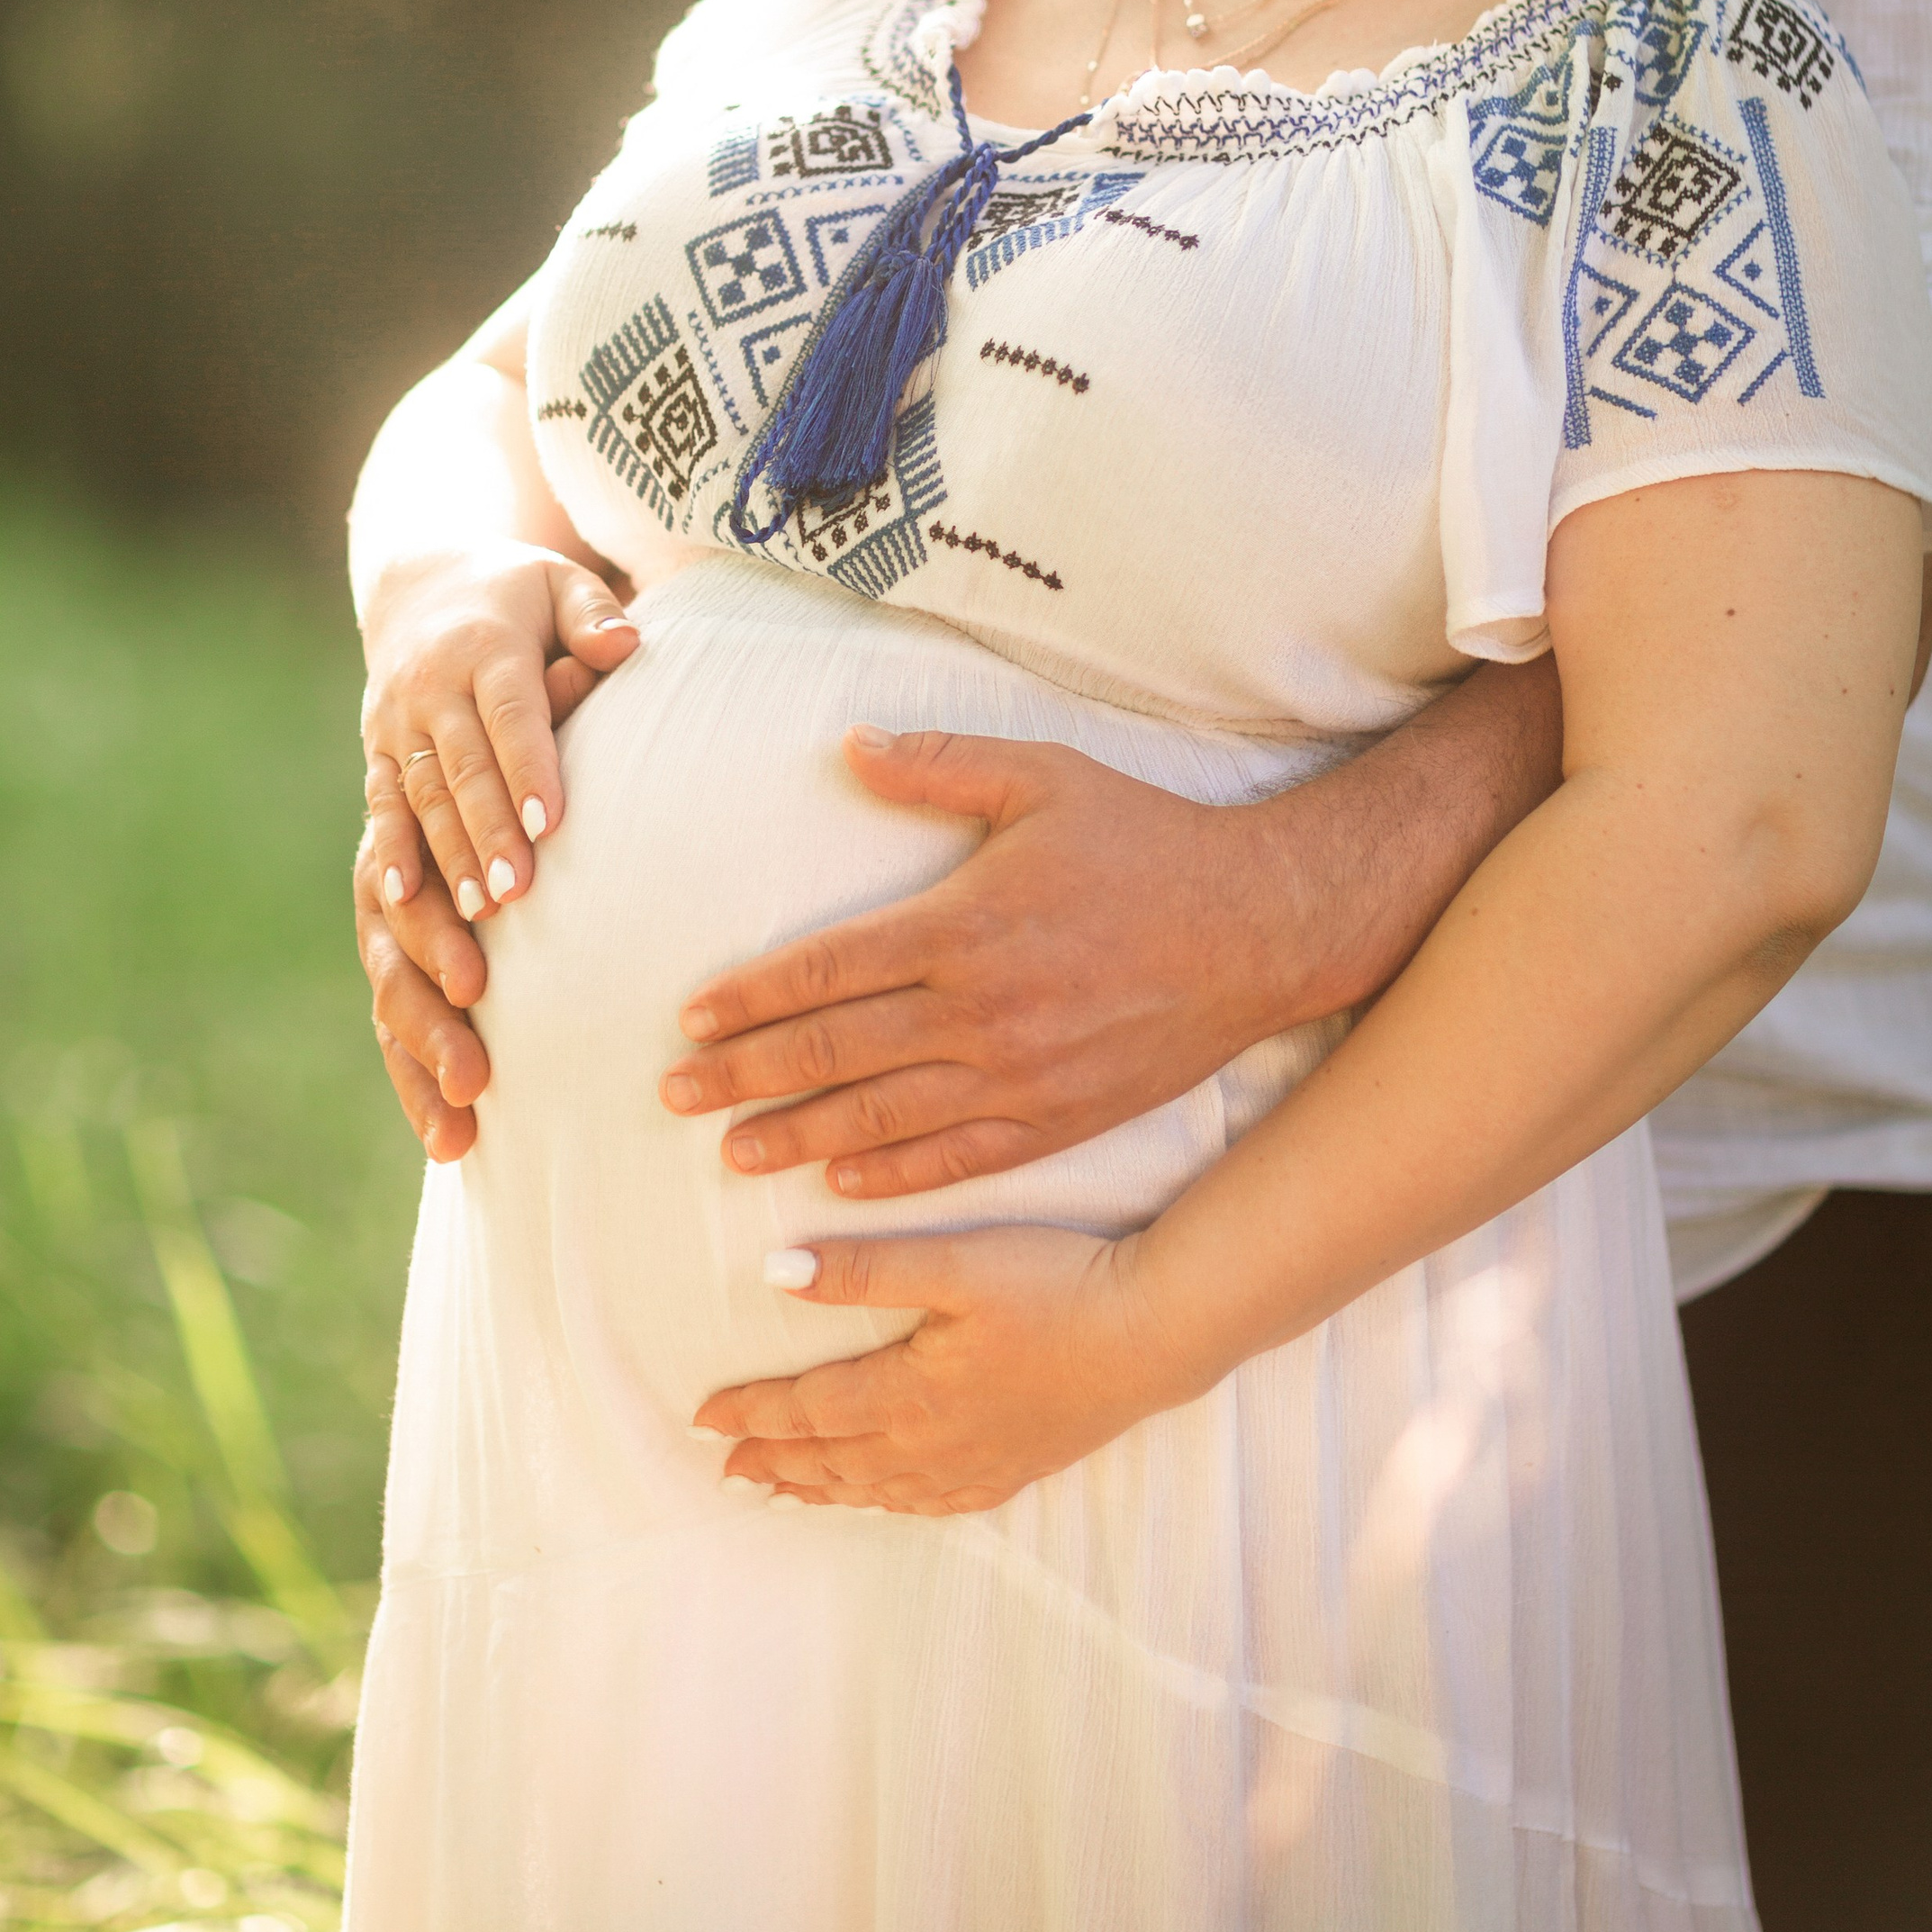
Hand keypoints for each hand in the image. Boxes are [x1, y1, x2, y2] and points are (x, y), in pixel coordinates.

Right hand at [357, 541, 636, 1153]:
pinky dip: (397, 997)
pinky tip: (426, 1079)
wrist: (421, 591)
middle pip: (436, 813)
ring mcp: (386, 788)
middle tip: (501, 950)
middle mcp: (413, 728)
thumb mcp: (555, 583)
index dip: (517, 778)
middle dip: (464, 882)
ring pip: (390, 889)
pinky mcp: (378, 836)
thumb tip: (628, 643)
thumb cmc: (516, 597)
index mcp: (468, 664)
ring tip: (467, 1039)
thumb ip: (592, 614)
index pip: (496, 722)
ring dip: (422, 963)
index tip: (549, 838)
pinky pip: (375, 924)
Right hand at [359, 540, 636, 923]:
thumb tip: (626, 645)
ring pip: (421, 795)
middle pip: (462, 767)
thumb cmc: (518, 592)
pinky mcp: (378, 748)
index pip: (509, 715)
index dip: (527, 769)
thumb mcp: (559, 581)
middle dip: (486, 831)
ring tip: (479, 912)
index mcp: (484, 647)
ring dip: (446, 855)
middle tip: (517, 892)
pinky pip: (382, 803)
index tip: (548, 824)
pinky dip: (391, 850)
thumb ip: (592, 613)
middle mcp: (432, 686)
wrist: (421, 581)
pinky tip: (404, 897)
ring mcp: (398, 721)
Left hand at [658, 727, 1304, 1197]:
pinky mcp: (1058, 1119)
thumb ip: (939, 760)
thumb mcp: (1043, 776)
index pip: (827, 970)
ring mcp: (1019, 1074)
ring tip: (731, 1153)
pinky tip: (839, 1184)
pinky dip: (891, 1177)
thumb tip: (848, 747)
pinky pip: (956, 1160)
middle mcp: (981, 1010)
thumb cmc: (1145, 841)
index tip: (691, 1018)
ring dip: (797, 1137)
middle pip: (835, 1053)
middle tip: (673, 1097)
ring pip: (882, 1118)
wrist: (1258, 928)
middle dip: (744, 1077)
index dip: (751, 997)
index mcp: (964, 924)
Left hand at [693, 1224, 1185, 1513]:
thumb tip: (776, 1272)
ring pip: (875, 1490)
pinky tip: (881, 1500)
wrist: (1151, 1335)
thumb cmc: (1054, 1286)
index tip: (701, 1416)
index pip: (808, 1411)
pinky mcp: (1015, 1470)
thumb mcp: (954, 1262)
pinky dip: (885, 1504)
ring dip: (819, 1489)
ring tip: (779, 1492)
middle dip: (772, 1462)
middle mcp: (933, 1446)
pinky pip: (929, 1505)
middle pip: (831, 1461)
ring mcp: (976, 1467)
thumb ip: (865, 1269)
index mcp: (909, 1395)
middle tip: (722, 1466)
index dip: (751, 1413)